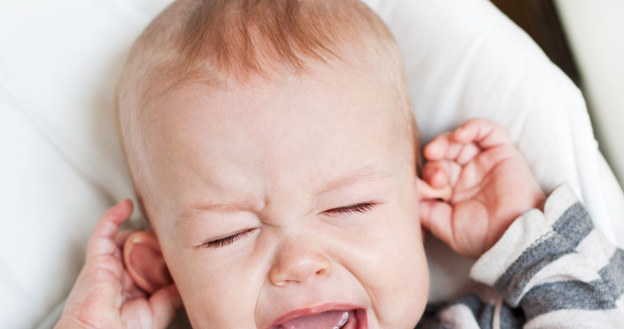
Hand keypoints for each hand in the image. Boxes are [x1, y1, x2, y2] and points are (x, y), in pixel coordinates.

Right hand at [55, 200, 181, 328]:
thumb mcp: (160, 311)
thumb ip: (173, 293)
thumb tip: (190, 279)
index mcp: (135, 289)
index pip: (151, 262)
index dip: (164, 252)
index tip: (181, 245)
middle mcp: (121, 276)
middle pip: (141, 247)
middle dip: (156, 241)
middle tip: (175, 234)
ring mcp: (108, 266)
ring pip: (127, 238)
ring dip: (143, 231)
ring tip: (161, 227)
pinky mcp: (97, 259)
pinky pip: (103, 231)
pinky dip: (113, 216)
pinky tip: (126, 206)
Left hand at [419, 119, 544, 257]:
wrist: (514, 238)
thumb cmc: (482, 237)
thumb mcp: (443, 226)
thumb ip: (423, 208)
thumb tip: (407, 191)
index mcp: (451, 191)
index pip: (430, 172)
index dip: (423, 177)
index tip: (425, 190)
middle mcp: (466, 174)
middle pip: (441, 155)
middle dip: (433, 162)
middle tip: (436, 178)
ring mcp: (483, 162)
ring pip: (458, 140)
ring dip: (444, 142)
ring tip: (437, 152)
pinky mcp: (502, 152)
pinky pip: (486, 130)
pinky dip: (471, 127)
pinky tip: (460, 135)